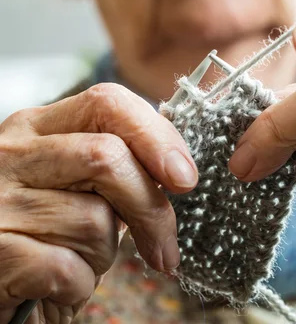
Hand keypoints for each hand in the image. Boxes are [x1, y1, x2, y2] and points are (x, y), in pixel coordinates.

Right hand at [0, 83, 197, 322]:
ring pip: (94, 220)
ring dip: (103, 255)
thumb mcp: (70, 183)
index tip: (184, 176)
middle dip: (149, 207)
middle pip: (108, 157)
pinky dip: (77, 288)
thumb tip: (176, 169)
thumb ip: (110, 165)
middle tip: (163, 245)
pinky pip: (68, 268)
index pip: (107, 103)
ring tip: (78, 262)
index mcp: (35, 127)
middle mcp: (12, 154)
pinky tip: (57, 288)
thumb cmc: (38, 232)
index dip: (155, 135)